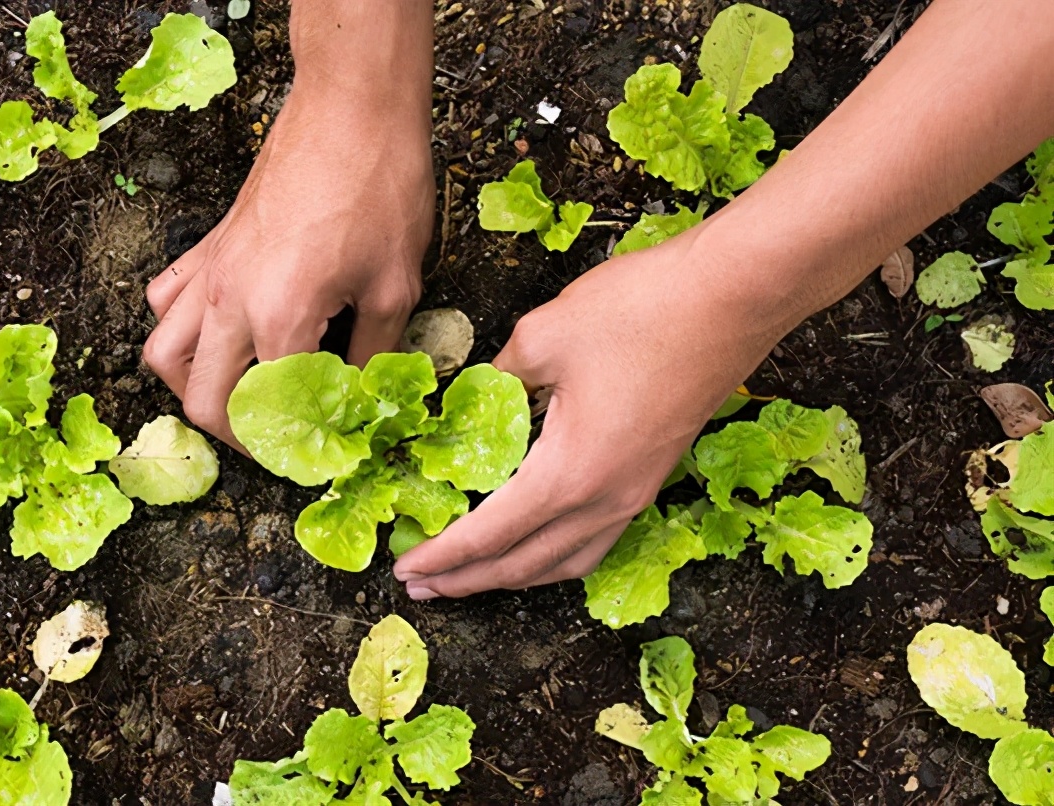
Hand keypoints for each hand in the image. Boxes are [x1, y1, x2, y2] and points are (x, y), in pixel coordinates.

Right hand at [142, 82, 433, 448]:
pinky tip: (217, 333)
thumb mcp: (396, 286)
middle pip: (203, 400)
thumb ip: (374, 355)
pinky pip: (167, 300)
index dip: (297, 447)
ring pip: (164, 354)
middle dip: (237, 435)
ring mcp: (211, 272)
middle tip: (277, 440)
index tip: (321, 454)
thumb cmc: (381, 188)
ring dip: (193, 388)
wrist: (351, 109)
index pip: (271, 413)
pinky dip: (179, 329)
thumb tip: (364, 400)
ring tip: (236, 396)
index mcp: (280, 319)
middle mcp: (231, 302)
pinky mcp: (209, 245)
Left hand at [392, 233, 786, 597]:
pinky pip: (596, 541)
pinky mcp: (654, 476)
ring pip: (565, 562)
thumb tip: (471, 399)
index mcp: (569, 474)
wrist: (736, 295)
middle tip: (422, 585)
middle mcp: (605, 500)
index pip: (489, 535)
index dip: (442, 556)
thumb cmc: (642, 309)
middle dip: (468, 579)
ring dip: (513, 575)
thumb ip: (496, 379)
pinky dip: (555, 556)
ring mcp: (637, 493)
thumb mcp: (542, 336)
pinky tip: (538, 543)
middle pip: (524, 564)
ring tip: (471, 576)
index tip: (405, 569)